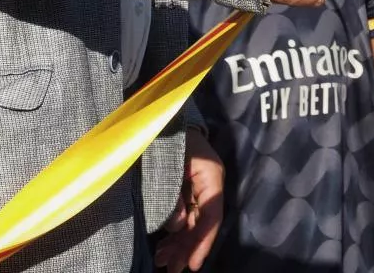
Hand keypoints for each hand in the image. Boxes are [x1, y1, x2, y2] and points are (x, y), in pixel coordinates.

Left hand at [154, 128, 223, 270]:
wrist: (161, 116)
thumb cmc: (167, 137)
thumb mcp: (169, 165)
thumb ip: (173, 196)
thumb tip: (178, 227)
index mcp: (211, 175)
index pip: (212, 214)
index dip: (203, 241)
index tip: (193, 263)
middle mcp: (209, 183)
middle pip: (202, 222)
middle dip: (188, 247)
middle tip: (171, 269)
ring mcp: (198, 186)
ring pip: (193, 221)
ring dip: (179, 243)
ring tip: (164, 262)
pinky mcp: (187, 187)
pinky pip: (185, 213)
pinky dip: (175, 231)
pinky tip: (164, 246)